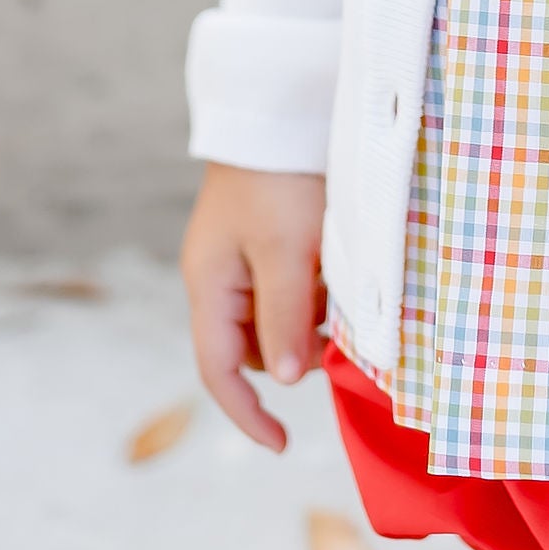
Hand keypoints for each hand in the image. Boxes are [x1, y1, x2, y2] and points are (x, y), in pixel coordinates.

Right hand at [180, 162, 328, 453]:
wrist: (281, 106)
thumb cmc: (280, 178)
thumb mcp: (286, 252)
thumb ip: (284, 318)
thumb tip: (286, 383)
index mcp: (209, 284)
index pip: (219, 371)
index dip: (247, 414)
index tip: (282, 444)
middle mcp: (219, 276)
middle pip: (252, 346)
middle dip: (294, 351)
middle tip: (338, 339)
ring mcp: (242, 256)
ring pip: (275, 316)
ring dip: (308, 318)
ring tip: (338, 287)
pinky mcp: (268, 238)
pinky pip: (289, 285)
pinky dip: (314, 289)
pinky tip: (337, 266)